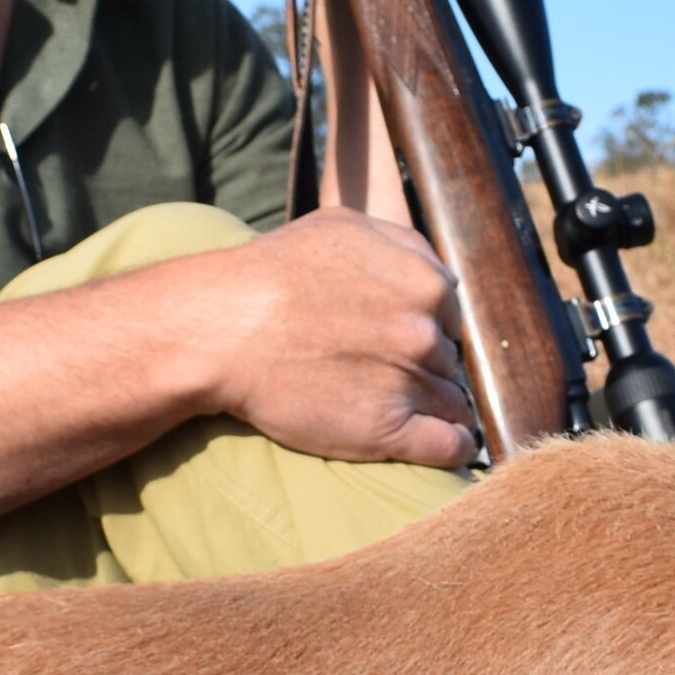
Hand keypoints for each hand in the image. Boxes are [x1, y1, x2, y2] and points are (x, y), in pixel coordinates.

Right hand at [195, 208, 475, 467]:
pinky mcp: (389, 431)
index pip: (449, 313)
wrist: (222, 330)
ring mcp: (410, 383)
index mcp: (425, 281)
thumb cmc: (272, 274)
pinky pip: (449, 445)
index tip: (395, 335)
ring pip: (452, 400)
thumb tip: (430, 265)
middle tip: (381, 369)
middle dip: (423, 364)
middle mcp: (424, 332)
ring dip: (434, 405)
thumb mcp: (344, 227)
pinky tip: (444, 444)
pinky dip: (451, 447)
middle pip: (447, 357)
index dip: (424, 324)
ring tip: (400, 407)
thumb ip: (400, 242)